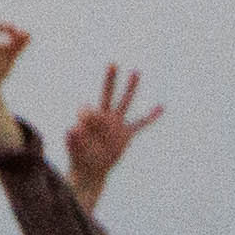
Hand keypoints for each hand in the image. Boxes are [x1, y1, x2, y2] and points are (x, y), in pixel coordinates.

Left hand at [60, 65, 157, 205]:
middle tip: (112, 64)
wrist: (91, 170)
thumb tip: (73, 127)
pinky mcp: (127, 135)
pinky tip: (161, 107)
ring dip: (131, 87)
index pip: (89, 110)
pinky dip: (151, 116)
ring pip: (125, 103)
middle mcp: (104, 118)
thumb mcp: (75, 149)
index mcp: (90, 119)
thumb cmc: (80, 159)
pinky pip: (141, 124)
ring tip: (136, 72)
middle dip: (110, 80)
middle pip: (108, 94)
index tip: (80, 131)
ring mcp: (117, 125)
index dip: (85, 118)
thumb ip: (73, 139)